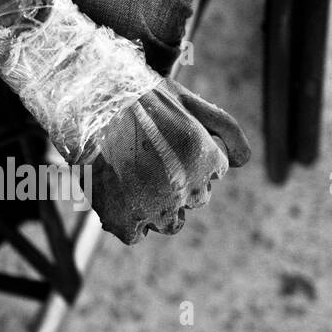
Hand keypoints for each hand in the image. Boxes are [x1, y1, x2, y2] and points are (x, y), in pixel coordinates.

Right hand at [89, 76, 251, 244]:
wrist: (90, 101)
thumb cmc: (141, 96)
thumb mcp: (192, 101)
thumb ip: (226, 129)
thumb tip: (242, 163)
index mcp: (204, 159)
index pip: (212, 173)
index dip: (192, 158)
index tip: (170, 142)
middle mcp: (184, 188)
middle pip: (195, 200)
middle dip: (179, 184)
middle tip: (151, 157)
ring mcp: (154, 207)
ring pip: (170, 223)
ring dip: (158, 208)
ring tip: (136, 180)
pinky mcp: (123, 220)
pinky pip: (134, 235)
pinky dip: (128, 221)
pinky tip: (119, 195)